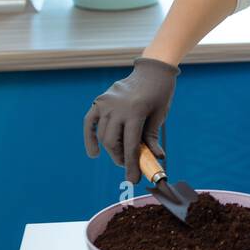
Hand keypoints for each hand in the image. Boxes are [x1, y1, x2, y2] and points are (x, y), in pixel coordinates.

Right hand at [84, 56, 178, 183]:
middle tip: (128, 165)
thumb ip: (152, 138)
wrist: (152, 70)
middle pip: (112, 143)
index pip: (131, 145)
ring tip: (120, 156)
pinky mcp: (100, 100)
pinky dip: (89, 138)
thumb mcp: (160, 116)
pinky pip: (89, 122)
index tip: (134, 179)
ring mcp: (106, 103)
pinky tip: (94, 153)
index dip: (132, 165)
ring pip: (102, 135)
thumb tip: (154, 160)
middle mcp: (117, 107)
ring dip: (110, 150)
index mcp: (136, 111)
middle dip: (120, 158)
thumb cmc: (160, 94)